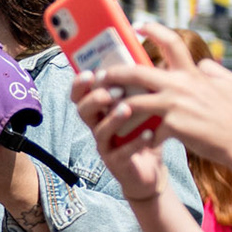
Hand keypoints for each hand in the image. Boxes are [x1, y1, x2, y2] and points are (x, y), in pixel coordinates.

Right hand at [71, 66, 170, 201]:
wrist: (151, 171)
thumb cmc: (143, 134)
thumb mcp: (140, 108)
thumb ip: (139, 88)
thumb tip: (146, 60)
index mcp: (100, 111)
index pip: (80, 94)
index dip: (80, 84)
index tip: (90, 72)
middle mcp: (97, 127)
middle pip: (82, 111)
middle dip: (94, 99)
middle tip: (111, 90)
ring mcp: (105, 146)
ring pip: (99, 131)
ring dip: (112, 119)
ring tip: (127, 109)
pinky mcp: (117, 163)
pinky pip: (121, 153)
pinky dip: (134, 143)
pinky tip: (148, 134)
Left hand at [76, 23, 231, 167]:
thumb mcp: (229, 83)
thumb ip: (211, 69)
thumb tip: (200, 63)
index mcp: (192, 73)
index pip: (171, 43)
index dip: (153, 30)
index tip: (138, 25)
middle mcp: (180, 85)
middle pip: (137, 73)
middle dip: (115, 73)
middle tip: (101, 75)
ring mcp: (174, 106)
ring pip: (133, 102)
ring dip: (116, 106)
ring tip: (106, 109)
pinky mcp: (172, 126)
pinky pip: (146, 129)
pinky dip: (139, 134)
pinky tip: (134, 139)